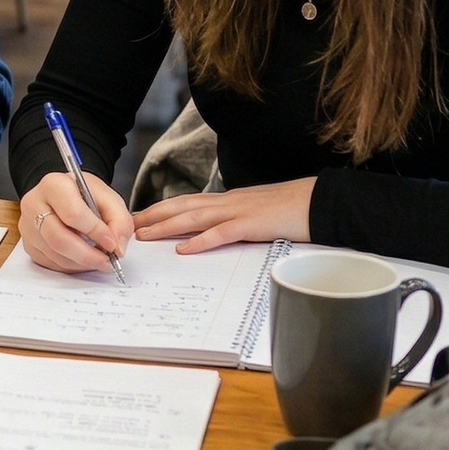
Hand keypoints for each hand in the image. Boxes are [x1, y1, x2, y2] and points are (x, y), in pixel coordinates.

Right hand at [18, 170, 131, 273]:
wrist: (64, 195)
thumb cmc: (84, 194)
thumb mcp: (108, 197)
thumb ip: (119, 220)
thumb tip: (117, 247)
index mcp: (53, 185)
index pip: (72, 213)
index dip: (95, 232)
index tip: (112, 244)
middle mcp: (34, 204)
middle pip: (59, 238)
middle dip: (88, 255)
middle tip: (108, 261)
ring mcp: (27, 226)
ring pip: (55, 254)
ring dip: (82, 263)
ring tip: (99, 259)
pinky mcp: (28, 244)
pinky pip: (51, 263)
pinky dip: (72, 266)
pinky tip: (83, 258)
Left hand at [131, 178, 314, 252]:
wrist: (319, 201)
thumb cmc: (290, 209)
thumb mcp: (255, 213)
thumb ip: (234, 219)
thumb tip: (216, 230)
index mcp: (228, 200)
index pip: (187, 202)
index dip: (162, 209)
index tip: (139, 217)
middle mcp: (227, 202)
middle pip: (182, 206)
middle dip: (154, 215)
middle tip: (129, 225)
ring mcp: (239, 211)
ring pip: (194, 217)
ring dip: (167, 226)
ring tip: (145, 234)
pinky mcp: (252, 224)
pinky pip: (222, 233)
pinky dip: (201, 241)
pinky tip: (184, 249)